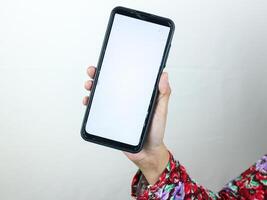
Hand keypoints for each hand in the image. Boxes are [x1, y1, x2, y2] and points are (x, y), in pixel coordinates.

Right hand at [83, 65, 170, 184]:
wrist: (147, 152)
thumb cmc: (156, 131)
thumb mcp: (161, 111)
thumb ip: (163, 94)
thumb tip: (164, 74)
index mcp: (137, 94)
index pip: (126, 78)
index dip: (117, 68)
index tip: (110, 60)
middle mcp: (125, 100)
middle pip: (110, 84)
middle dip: (99, 75)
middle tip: (93, 71)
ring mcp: (116, 110)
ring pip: (102, 95)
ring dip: (93, 87)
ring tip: (89, 84)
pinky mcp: (110, 120)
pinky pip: (97, 110)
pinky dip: (91, 104)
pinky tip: (88, 101)